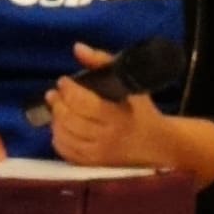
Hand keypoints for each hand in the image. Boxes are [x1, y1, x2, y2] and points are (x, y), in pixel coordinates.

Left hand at [42, 45, 170, 168]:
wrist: (159, 146)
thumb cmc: (143, 111)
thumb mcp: (131, 83)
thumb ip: (103, 62)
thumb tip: (77, 48)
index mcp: (118, 116)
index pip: (84, 103)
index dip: (68, 90)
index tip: (64, 81)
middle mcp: (107, 137)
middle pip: (70, 120)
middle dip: (58, 103)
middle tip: (55, 93)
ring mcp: (99, 154)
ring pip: (64, 136)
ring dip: (55, 120)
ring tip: (58, 108)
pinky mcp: (93, 164)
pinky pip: (66, 152)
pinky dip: (58, 137)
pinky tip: (61, 127)